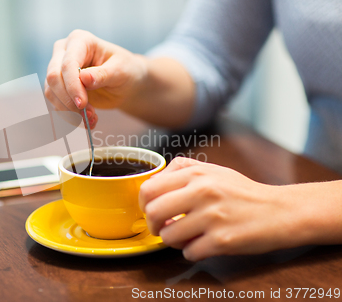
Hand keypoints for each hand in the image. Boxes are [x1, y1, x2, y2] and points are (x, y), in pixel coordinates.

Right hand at [45, 30, 147, 127]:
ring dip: (69, 111)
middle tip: (87, 115)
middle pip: (53, 76)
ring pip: (51, 92)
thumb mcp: (120, 71)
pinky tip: (87, 121)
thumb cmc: (126, 70)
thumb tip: (84, 78)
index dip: (72, 85)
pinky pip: (55, 102)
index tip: (82, 104)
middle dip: (68, 99)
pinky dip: (69, 116)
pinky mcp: (59, 86)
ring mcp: (59, 69)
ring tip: (91, 119)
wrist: (126, 83)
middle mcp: (64, 51)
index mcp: (80, 40)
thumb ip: (102, 74)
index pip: (68, 63)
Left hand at [139, 157, 308, 260]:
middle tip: (162, 227)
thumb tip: (153, 184)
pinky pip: (189, 253)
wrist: (280, 211)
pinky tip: (205, 244)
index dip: (144, 203)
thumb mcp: (213, 171)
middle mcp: (203, 192)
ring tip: (188, 235)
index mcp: (197, 173)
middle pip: (152, 212)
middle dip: (153, 225)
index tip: (150, 210)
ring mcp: (212, 217)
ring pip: (168, 236)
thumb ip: (182, 171)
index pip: (149, 188)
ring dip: (174, 240)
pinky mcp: (222, 240)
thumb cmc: (243, 192)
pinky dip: (193, 251)